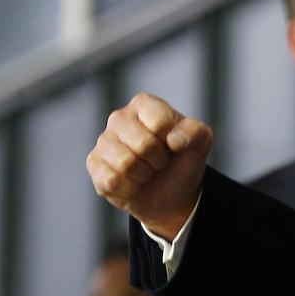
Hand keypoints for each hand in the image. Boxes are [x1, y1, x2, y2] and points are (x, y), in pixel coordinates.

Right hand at [87, 92, 212, 239]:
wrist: (171, 191)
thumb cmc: (183, 158)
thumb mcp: (201, 141)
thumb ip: (195, 132)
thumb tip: (174, 140)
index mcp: (145, 104)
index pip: (159, 122)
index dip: (173, 140)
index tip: (174, 144)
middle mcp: (119, 117)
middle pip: (143, 145)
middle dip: (158, 160)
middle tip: (160, 161)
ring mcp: (103, 141)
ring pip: (125, 164)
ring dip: (144, 175)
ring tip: (146, 171)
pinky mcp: (94, 164)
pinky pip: (111, 181)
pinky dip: (130, 188)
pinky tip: (133, 183)